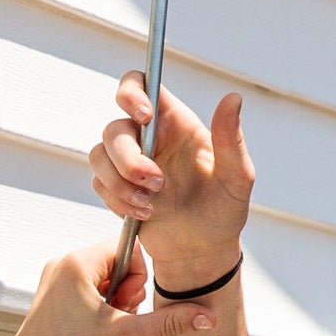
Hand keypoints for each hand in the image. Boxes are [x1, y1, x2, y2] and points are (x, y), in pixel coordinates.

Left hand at [0, 243, 221, 335]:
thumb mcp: (127, 335)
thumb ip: (170, 322)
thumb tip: (206, 317)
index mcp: (76, 263)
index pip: (127, 248)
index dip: (138, 277)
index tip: (128, 304)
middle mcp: (61, 266)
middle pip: (115, 264)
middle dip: (126, 293)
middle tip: (118, 320)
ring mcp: (52, 282)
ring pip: (102, 279)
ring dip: (114, 303)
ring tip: (106, 329)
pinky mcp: (49, 299)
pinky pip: (85, 291)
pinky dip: (98, 309)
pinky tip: (96, 332)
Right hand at [88, 79, 253, 295]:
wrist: (203, 251)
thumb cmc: (224, 211)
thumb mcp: (237, 176)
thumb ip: (231, 138)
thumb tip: (233, 98)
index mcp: (176, 122)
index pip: (141, 84)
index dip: (131, 92)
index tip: (143, 116)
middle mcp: (149, 137)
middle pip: (114, 127)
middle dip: (128, 158)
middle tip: (157, 183)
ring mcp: (130, 161)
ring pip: (99, 154)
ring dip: (120, 182)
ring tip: (150, 204)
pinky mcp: (116, 186)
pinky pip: (99, 182)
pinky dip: (117, 200)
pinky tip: (144, 213)